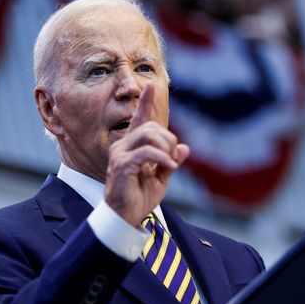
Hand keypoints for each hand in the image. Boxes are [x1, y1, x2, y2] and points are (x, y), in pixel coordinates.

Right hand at [104, 84, 189, 226]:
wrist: (125, 218)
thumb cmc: (139, 198)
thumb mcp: (161, 178)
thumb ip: (170, 161)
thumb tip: (184, 147)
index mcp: (131, 147)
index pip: (140, 120)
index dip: (145, 103)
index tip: (150, 86)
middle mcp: (123, 146)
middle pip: (151, 127)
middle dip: (168, 139)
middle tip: (172, 158)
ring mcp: (120, 155)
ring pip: (149, 136)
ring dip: (165, 148)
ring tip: (169, 164)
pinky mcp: (121, 166)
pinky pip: (147, 153)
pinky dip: (162, 158)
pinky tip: (167, 167)